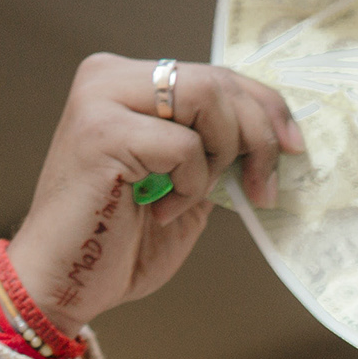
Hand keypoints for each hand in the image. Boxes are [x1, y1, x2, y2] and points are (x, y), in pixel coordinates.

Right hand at [5, 57, 301, 333]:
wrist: (63, 284)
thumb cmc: (118, 243)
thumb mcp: (186, 188)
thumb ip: (216, 154)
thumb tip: (276, 139)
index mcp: (127, 83)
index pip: (214, 75)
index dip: (264, 106)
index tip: (293, 146)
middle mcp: (108, 78)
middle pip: (217, 80)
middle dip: (257, 136)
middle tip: (261, 188)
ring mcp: (100, 100)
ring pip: (206, 97)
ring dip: (220, 157)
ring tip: (193, 196)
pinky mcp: (102, 132)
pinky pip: (184, 146)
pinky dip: (189, 186)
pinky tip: (159, 210)